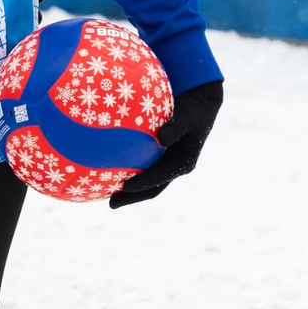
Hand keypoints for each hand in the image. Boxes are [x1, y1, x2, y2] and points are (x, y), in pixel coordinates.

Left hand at [109, 79, 222, 208]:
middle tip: (111, 203)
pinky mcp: (163, 158)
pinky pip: (144, 167)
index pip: (159, 179)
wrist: (201, 105)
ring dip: (128, 190)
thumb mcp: (187, 115)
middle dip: (131, 197)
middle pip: (152, 188)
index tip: (124, 187)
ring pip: (147, 181)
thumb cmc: (193, 109)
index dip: (142, 185)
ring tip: (106, 192)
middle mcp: (175, 168)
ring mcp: (169, 165)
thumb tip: (161, 139)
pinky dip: (129, 171)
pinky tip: (110, 166)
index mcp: (183, 164)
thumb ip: (175, 127)